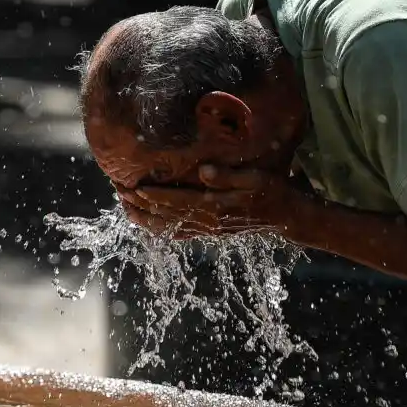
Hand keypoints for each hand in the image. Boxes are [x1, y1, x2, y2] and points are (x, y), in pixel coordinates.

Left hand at [117, 165, 314, 239]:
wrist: (287, 216)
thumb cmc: (273, 191)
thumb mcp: (255, 178)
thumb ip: (228, 175)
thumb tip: (204, 171)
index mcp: (215, 207)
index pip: (176, 201)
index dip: (153, 195)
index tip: (132, 187)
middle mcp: (208, 222)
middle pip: (167, 215)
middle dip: (141, 205)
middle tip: (119, 193)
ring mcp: (208, 229)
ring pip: (170, 227)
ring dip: (146, 219)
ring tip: (125, 209)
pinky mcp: (211, 232)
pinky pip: (181, 234)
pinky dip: (162, 231)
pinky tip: (149, 226)